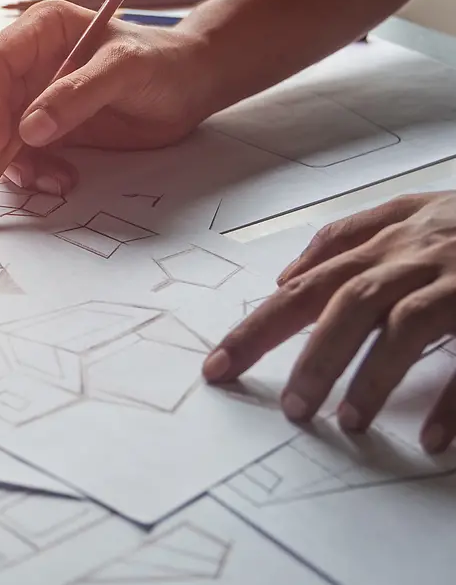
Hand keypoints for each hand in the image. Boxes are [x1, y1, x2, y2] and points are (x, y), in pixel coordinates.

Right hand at [0, 0, 213, 194]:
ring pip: (2, 134)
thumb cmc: (163, 62)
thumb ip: (77, 95)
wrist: (191, 86)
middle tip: (23, 173)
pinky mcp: (50, 127)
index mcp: (42, 30)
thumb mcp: (125, 69)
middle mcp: (31, 62)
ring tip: (52, 182)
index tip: (3, 140)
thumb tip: (28, 130)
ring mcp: (38, 96)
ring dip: (18, 163)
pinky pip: (25, 153)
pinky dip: (36, 171)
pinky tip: (62, 180)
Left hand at [202, 191, 455, 452]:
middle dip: (314, 356)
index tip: (217, 369)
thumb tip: (286, 274)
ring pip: (406, 325)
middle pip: (349, 304)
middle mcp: (416, 257)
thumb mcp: (409, 212)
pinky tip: (433, 437)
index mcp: (385, 243)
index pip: (303, 288)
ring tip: (349, 424)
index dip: (257, 328)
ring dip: (374, 376)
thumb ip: (346, 237)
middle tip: (292, 409)